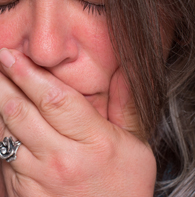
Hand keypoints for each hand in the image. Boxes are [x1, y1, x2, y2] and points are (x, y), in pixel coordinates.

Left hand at [0, 49, 155, 195]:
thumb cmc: (127, 186)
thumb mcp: (137, 145)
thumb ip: (125, 107)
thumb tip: (121, 73)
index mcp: (95, 143)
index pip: (55, 99)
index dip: (30, 74)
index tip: (12, 55)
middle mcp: (62, 160)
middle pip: (22, 112)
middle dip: (3, 82)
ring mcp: (39, 180)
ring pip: (5, 134)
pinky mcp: (23, 194)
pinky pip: (2, 158)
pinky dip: (0, 135)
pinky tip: (5, 121)